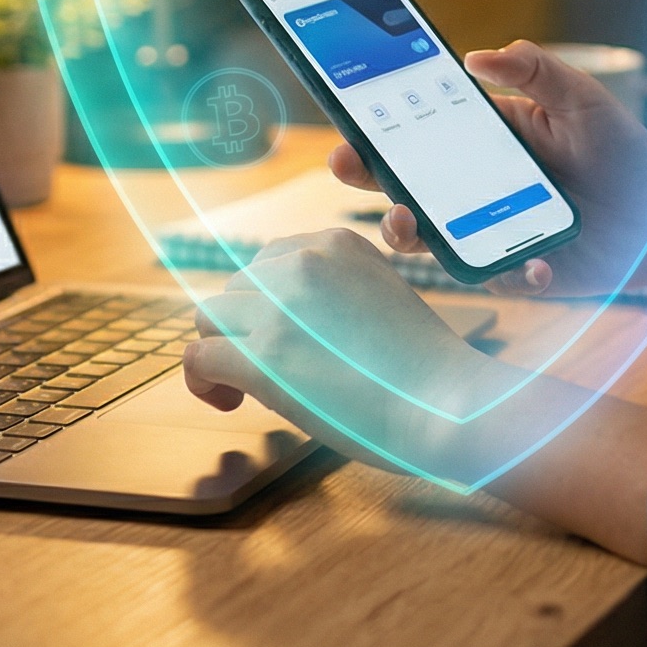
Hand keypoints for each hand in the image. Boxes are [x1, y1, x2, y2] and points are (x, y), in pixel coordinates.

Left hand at [183, 229, 513, 472]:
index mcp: (333, 243)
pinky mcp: (264, 355)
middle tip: (276, 372)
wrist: (448, 402)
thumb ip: (332, 294)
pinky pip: (198, 358)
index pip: (266, 264)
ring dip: (222, 352)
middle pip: (234, 291)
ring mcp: (280, 307)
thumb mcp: (379, 297)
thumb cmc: (425, 367)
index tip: (287, 340)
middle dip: (244, 331)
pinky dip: (202, 382)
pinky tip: (229, 401)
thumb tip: (281, 322)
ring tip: (245, 389)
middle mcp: (301, 262)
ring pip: (209, 319)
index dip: (266, 307)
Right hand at [328, 40, 646, 297]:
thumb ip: (536, 70)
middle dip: (367, 178)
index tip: (349, 121)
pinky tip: (534, 263)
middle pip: (402, 186)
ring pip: (428, 240)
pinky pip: (500, 279)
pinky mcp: (519, 272)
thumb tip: (476, 55)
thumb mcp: (582, 99)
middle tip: (351, 167)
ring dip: (408, 233)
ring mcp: (489, 234)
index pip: (415, 133)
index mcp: (481, 141)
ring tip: (409, 221)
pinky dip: (511, 274)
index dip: (374, 129)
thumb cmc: (618, 151)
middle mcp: (473, 190)